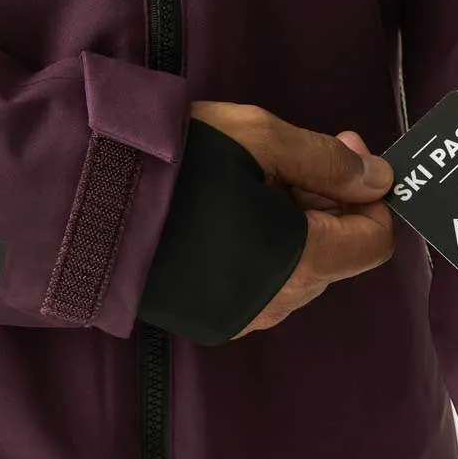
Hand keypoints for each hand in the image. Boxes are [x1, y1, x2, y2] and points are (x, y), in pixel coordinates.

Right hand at [188, 103, 394, 336]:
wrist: (77, 207)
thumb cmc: (174, 164)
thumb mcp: (259, 137)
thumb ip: (329, 161)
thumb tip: (380, 179)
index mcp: (298, 263)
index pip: (374, 244)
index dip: (371, 199)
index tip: (347, 156)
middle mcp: (278, 303)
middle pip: (336, 254)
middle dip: (327, 202)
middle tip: (291, 155)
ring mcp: (242, 318)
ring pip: (299, 269)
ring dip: (295, 224)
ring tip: (250, 181)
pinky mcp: (211, 320)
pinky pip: (263, 283)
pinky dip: (265, 248)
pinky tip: (229, 213)